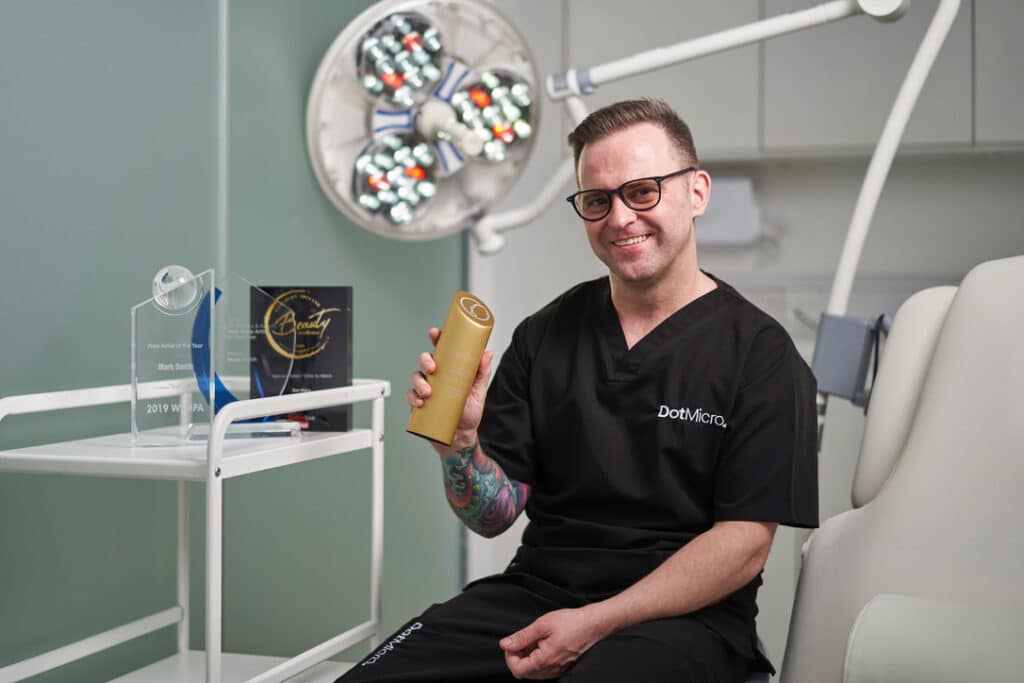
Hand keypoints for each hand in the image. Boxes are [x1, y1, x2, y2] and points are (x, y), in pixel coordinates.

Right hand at [406, 327, 493, 450]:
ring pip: (416, 377)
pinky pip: (410, 396)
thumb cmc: (469, 413)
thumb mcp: (479, 391)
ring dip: (419, 382)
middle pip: (425, 360)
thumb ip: (482, 372)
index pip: (442, 350)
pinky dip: (413, 397)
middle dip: (425, 361)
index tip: (435, 333)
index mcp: (450, 370)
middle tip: (432, 369)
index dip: (437, 339)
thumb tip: (487, 353)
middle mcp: (437, 377)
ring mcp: (426, 389)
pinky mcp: (419, 402)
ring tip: (428, 392)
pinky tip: (420, 402)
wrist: (460, 438)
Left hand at [500, 606, 610, 679]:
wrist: (594, 623)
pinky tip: (542, 642)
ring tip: (534, 639)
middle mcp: (552, 669)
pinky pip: (543, 668)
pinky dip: (537, 657)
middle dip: (518, 656)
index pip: (517, 670)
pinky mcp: (561, 666)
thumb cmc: (572, 622)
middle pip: (524, 672)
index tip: (512, 643)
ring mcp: (557, 669)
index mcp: (545, 660)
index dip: (510, 656)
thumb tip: (505, 644)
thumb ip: (522, 636)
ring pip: (533, 671)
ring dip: (527, 657)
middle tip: (522, 639)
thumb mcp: (543, 624)